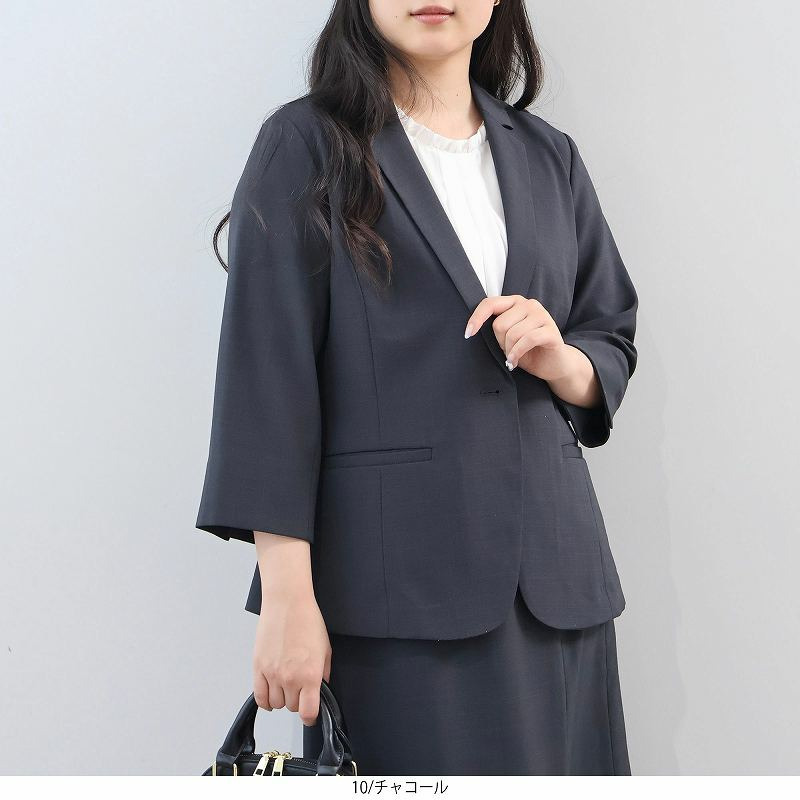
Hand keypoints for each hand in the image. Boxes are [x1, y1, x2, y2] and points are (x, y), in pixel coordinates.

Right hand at [252, 586, 331, 726]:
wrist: (287, 603)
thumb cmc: (308, 621)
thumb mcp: (325, 648)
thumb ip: (324, 673)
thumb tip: (320, 689)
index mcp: (310, 675)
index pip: (308, 712)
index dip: (311, 717)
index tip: (311, 714)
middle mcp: (290, 678)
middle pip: (292, 708)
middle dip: (298, 701)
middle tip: (300, 688)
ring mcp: (272, 674)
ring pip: (276, 704)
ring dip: (282, 698)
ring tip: (286, 684)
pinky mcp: (258, 667)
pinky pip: (259, 696)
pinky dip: (265, 700)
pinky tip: (271, 693)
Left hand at [464, 294, 571, 380]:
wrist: (553, 365)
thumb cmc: (528, 351)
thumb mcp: (507, 338)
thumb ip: (496, 328)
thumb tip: (472, 328)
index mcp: (515, 303)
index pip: (490, 303)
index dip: (477, 318)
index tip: (468, 333)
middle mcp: (529, 304)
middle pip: (500, 324)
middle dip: (500, 343)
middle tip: (508, 351)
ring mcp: (542, 315)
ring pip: (513, 333)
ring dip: (509, 351)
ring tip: (513, 357)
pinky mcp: (551, 331)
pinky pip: (527, 340)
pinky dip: (517, 353)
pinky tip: (515, 361)